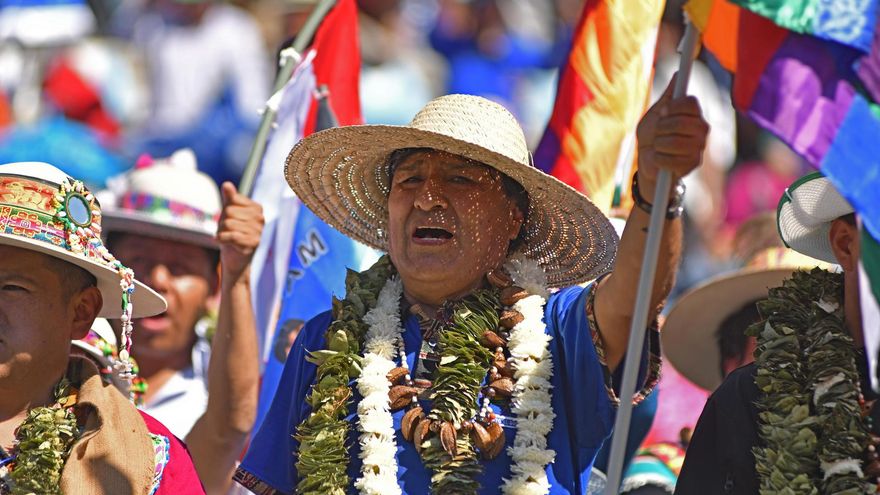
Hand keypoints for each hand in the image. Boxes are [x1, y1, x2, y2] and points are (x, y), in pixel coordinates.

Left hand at [217, 182, 264, 283]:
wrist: (235, 260)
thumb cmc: (232, 234)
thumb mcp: (229, 214)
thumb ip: (229, 199)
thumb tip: (227, 184)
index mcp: (257, 208)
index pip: (232, 201)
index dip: (225, 211)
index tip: (230, 220)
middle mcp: (261, 219)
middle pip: (229, 212)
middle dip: (222, 223)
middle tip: (228, 231)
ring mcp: (258, 231)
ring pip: (228, 224)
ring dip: (222, 232)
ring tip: (228, 238)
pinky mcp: (253, 244)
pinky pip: (230, 236)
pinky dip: (221, 239)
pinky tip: (224, 243)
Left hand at [636, 74, 708, 200]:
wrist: (648, 163)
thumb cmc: (651, 136)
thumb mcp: (655, 114)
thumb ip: (668, 97)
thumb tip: (678, 74)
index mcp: (693, 113)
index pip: (690, 102)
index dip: (673, 107)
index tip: (662, 112)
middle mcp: (701, 128)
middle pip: (683, 122)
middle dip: (662, 128)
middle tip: (657, 133)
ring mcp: (699, 147)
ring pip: (675, 142)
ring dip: (658, 145)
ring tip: (657, 147)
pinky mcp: (693, 163)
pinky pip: (671, 159)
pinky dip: (657, 159)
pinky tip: (658, 159)